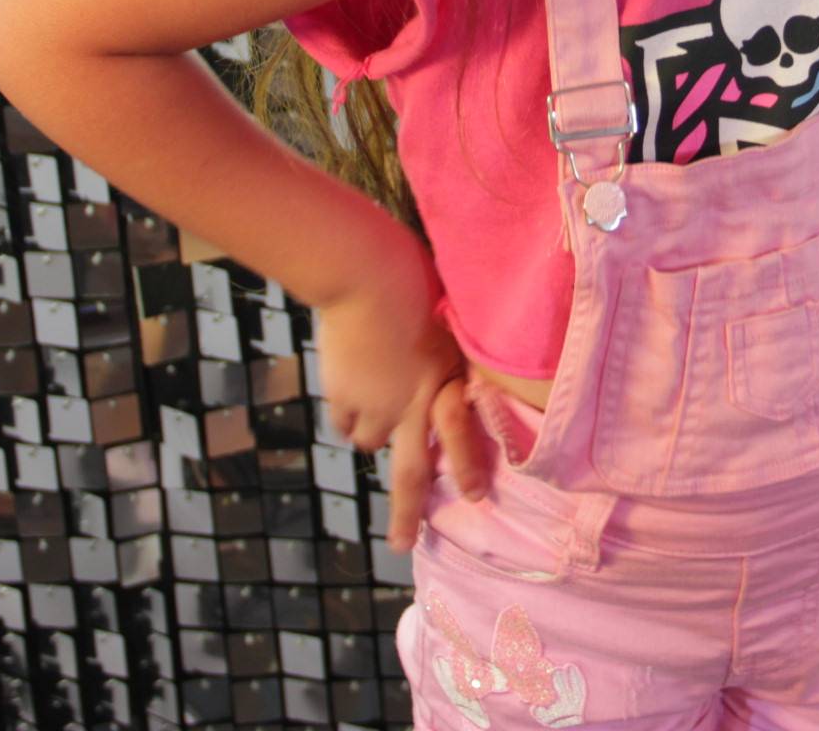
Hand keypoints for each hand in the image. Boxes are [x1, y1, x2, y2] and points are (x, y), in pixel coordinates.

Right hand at [313, 247, 496, 550]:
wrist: (364, 274)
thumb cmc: (415, 284)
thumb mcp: (449, 324)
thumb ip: (449, 363)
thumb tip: (448, 386)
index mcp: (446, 382)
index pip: (460, 434)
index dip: (468, 465)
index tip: (476, 496)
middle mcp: (412, 405)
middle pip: (409, 473)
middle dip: (406, 514)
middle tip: (400, 544)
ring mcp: (374, 406)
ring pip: (368, 442)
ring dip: (370, 432)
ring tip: (370, 395)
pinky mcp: (342, 398)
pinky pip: (343, 422)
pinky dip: (346, 411)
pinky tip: (350, 381)